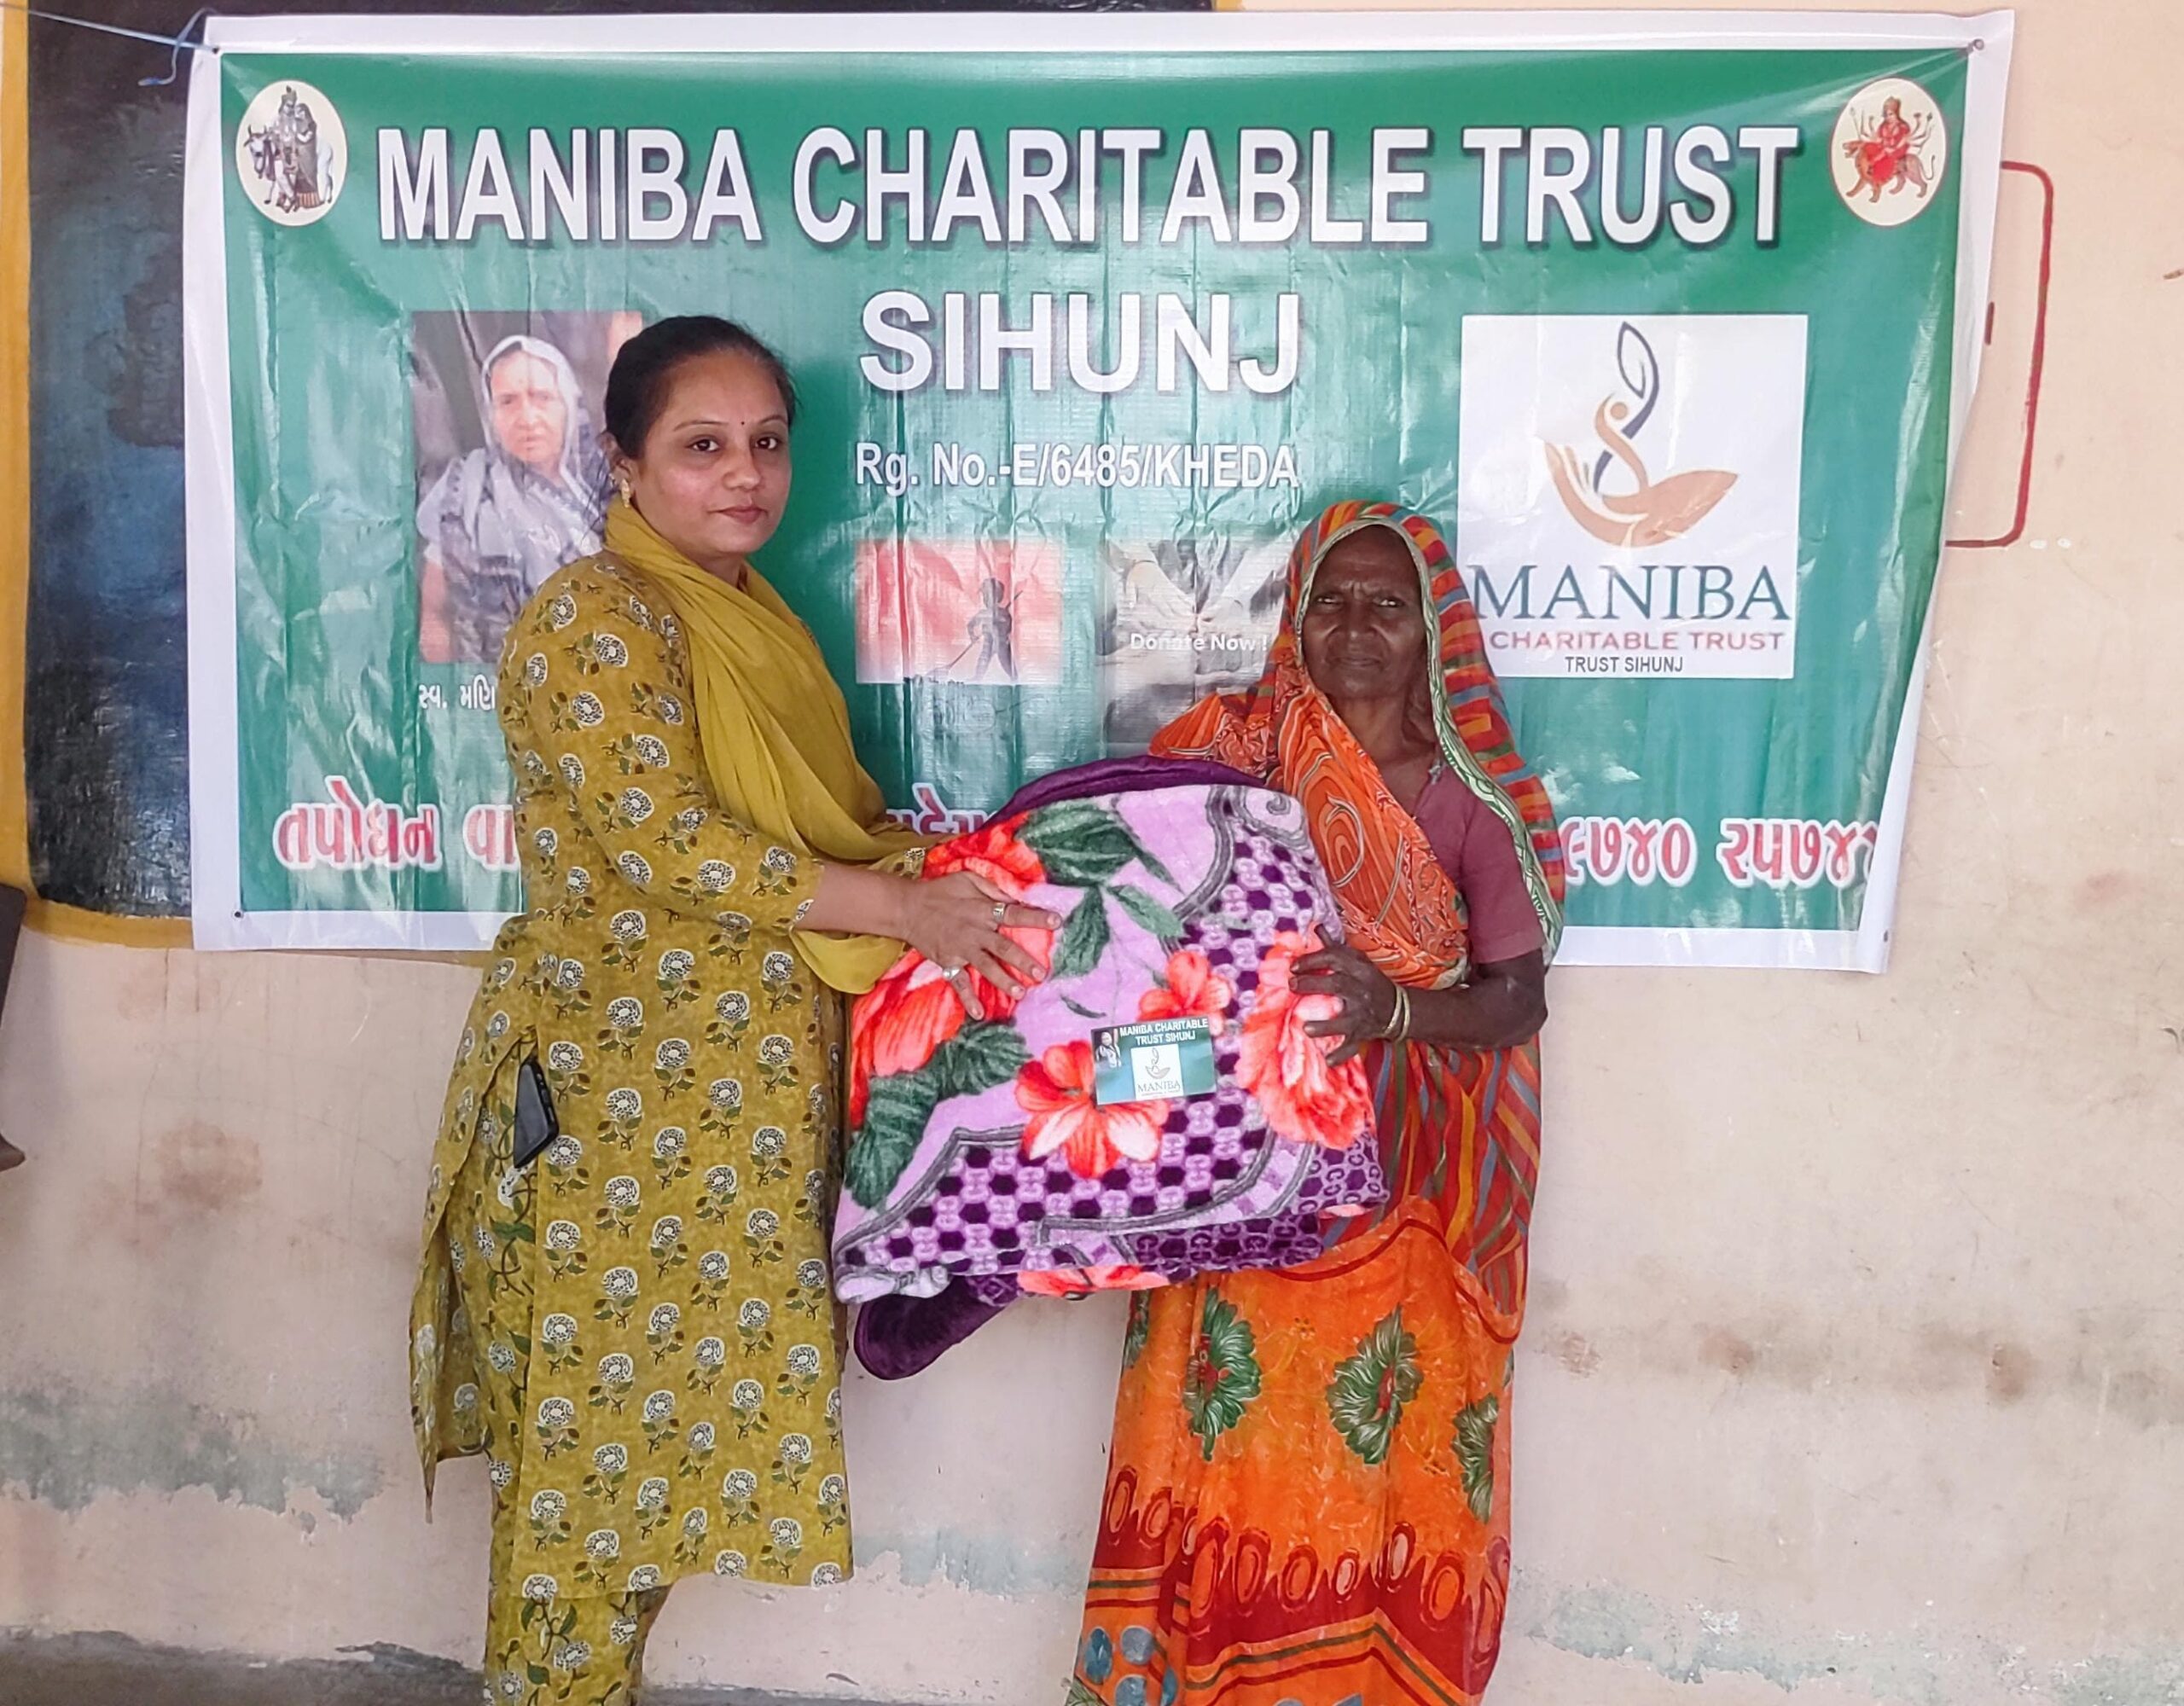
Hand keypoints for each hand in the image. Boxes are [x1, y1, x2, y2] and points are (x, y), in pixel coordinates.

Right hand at [897, 872, 1059, 1018]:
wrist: (907, 908)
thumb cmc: (940, 891)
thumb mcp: (967, 878)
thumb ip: (991, 888)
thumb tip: (1013, 899)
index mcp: (982, 910)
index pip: (1014, 913)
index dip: (1036, 918)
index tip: (1057, 922)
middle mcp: (974, 932)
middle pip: (1003, 947)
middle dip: (1023, 960)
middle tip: (1041, 973)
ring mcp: (961, 949)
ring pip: (986, 967)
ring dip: (1003, 980)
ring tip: (1020, 992)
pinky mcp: (948, 962)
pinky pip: (959, 982)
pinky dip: (968, 998)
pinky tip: (978, 1013)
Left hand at [1292, 942, 1397, 1065]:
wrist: (1399, 1009)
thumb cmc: (1371, 982)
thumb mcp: (1358, 962)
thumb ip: (1336, 948)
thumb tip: (1317, 928)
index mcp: (1360, 971)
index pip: (1336, 960)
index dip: (1314, 961)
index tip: (1293, 967)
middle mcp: (1362, 991)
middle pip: (1338, 986)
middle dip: (1314, 985)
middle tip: (1292, 986)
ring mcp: (1363, 1014)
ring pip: (1345, 1020)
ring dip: (1326, 1025)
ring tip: (1305, 1028)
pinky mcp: (1363, 1033)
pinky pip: (1353, 1046)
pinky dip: (1341, 1054)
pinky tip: (1328, 1061)